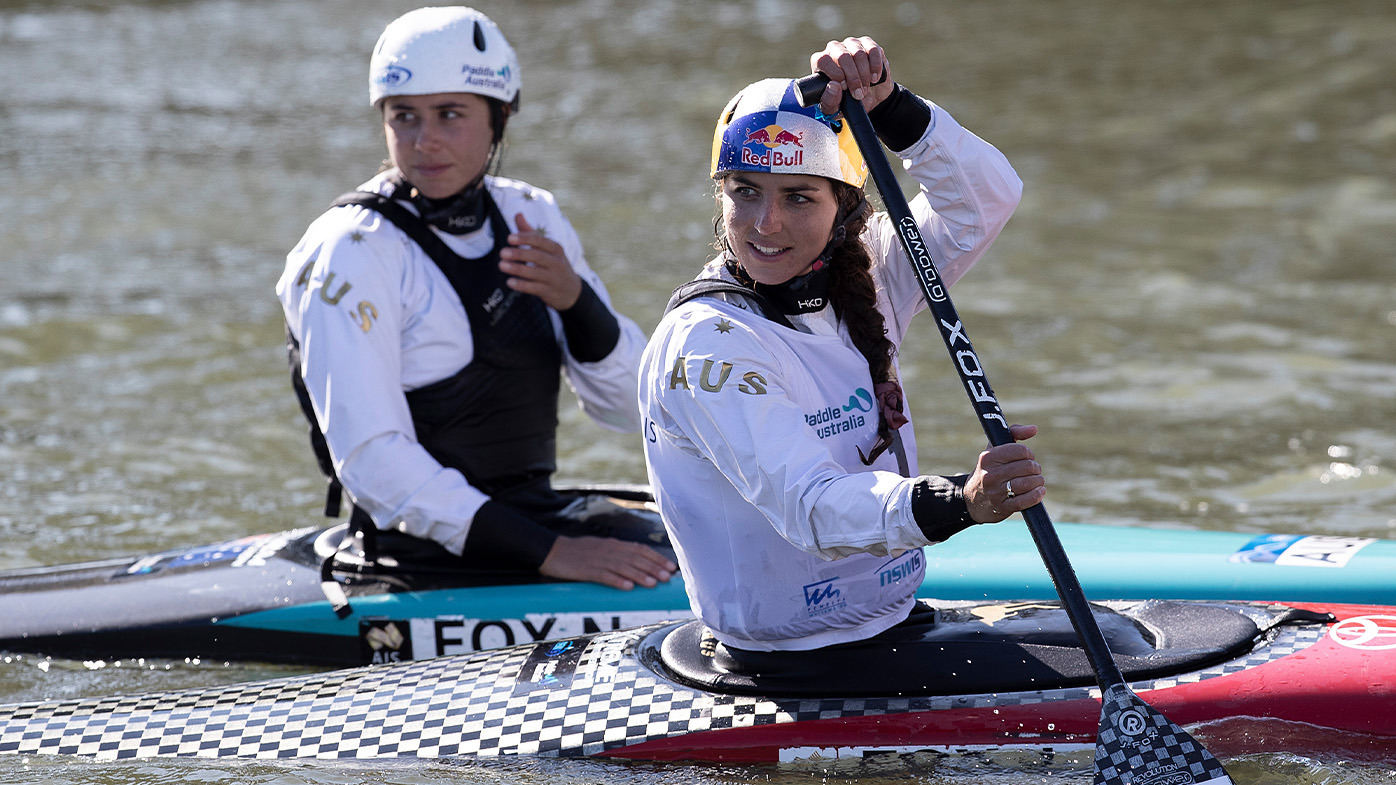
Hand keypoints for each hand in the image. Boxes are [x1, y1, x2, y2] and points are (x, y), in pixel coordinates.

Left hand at [499, 213, 582, 309]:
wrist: (571, 290)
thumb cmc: (554, 264)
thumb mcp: (547, 248)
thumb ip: (531, 232)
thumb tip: (518, 214)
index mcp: (556, 248)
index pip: (540, 240)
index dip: (524, 239)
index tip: (509, 238)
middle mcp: (557, 262)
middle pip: (537, 256)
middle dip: (519, 254)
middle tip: (502, 252)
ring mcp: (554, 278)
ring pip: (534, 272)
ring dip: (517, 269)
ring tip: (501, 265)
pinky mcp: (549, 292)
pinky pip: (534, 288)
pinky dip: (521, 285)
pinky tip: (510, 282)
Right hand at [539, 535, 677, 590]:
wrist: (552, 550)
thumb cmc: (578, 552)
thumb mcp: (601, 549)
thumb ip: (618, 555)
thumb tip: (638, 564)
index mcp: (613, 545)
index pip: (640, 550)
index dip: (656, 558)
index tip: (670, 567)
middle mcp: (609, 550)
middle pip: (635, 558)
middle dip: (653, 568)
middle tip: (667, 577)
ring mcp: (598, 560)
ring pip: (623, 567)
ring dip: (640, 575)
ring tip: (653, 583)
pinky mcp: (586, 570)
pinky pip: (604, 576)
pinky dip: (617, 581)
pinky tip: (627, 587)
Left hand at [809, 36, 896, 116]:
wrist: (869, 98)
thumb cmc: (847, 102)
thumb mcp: (834, 109)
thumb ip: (829, 102)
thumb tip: (834, 86)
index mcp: (820, 62)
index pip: (823, 60)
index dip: (835, 74)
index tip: (845, 88)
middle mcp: (834, 49)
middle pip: (842, 56)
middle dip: (853, 78)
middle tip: (858, 93)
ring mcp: (851, 44)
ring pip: (858, 53)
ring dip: (864, 74)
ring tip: (865, 88)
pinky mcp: (868, 44)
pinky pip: (873, 50)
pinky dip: (876, 66)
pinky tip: (874, 77)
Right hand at [964, 424, 1045, 522]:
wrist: (973, 500)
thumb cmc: (989, 469)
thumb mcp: (995, 449)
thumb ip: (1014, 433)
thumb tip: (1033, 429)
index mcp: (988, 457)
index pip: (1020, 451)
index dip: (1029, 454)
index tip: (1027, 458)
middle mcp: (990, 474)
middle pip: (1027, 467)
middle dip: (1035, 469)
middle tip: (1033, 471)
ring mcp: (995, 492)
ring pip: (1028, 483)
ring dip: (1038, 482)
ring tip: (1037, 482)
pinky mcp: (1002, 507)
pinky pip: (1025, 501)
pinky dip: (1036, 496)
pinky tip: (1039, 492)